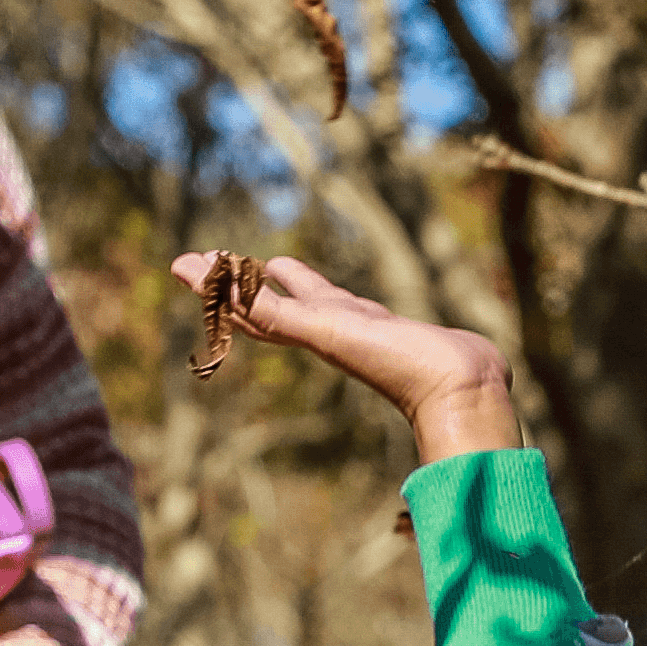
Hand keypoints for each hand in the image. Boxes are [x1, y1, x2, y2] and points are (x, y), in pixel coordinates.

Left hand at [168, 252, 519, 464]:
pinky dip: (333, 293)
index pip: (247, 304)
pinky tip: (335, 292)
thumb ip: (279, 317)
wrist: (461, 386)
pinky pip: (348, 304)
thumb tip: (228, 301)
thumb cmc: (393, 363)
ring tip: (270, 265)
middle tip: (216, 259)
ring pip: (308, 300)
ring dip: (284, 284)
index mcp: (307, 330)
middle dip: (241, 282)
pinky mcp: (388, 326)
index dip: (214, 286)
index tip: (185, 264)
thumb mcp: (326, 333)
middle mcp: (325, 328)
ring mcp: (357, 328)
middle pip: (270, 301)